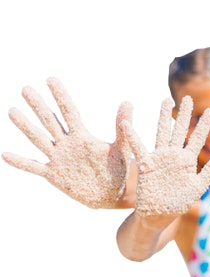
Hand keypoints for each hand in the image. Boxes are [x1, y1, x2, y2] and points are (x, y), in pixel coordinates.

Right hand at [2, 77, 131, 207]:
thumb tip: (128, 102)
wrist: (112, 194)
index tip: (51, 79)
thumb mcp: (121, 148)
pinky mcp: (54, 175)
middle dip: (39, 105)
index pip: (69, 112)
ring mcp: (59, 159)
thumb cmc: (118, 170)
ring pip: (39, 139)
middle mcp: (67, 144)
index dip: (61, 96)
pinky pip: (34, 167)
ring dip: (26, 126)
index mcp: (83, 136)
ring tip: (12, 111)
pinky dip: (21, 162)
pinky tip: (5, 155)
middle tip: (26, 88)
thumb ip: (123, 127)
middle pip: (50, 121)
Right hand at [121, 96, 209, 215]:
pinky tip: (127, 123)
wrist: (157, 217)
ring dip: (164, 117)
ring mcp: (159, 158)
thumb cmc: (177, 204)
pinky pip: (138, 148)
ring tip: (166, 100)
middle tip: (189, 98)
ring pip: (162, 133)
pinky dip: (132, 136)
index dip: (204, 126)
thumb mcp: (197, 188)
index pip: (197, 139)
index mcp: (188, 162)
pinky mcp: (145, 164)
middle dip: (185, 115)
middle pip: (180, 130)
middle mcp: (174, 156)